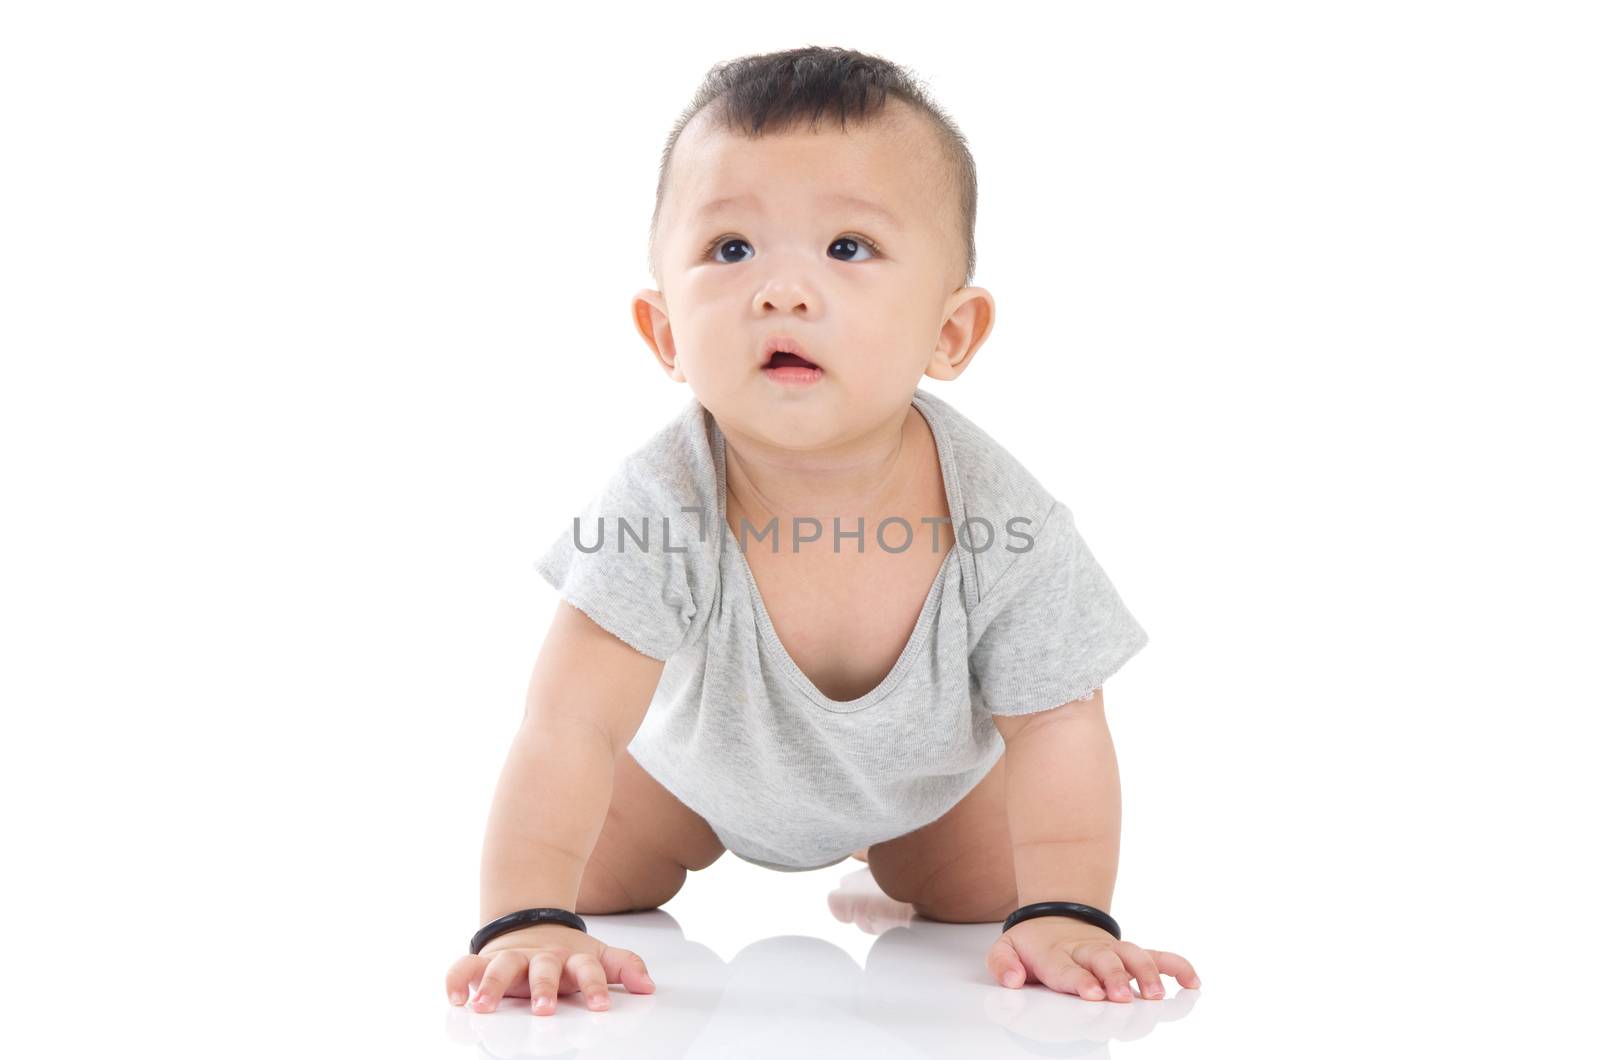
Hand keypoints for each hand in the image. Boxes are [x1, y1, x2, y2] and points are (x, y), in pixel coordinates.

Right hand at [444, 922, 654, 1014]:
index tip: (600, 1006)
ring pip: (501, 966)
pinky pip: (465, 966)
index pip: (586, 969)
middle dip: (543, 988)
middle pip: (542, 968)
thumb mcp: (597, 955)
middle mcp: (540, 956)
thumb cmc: (565, 952)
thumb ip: (623, 968)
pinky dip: (457, 979)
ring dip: (492, 985)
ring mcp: (512, 957)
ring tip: (484, 1006)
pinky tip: (456, 997)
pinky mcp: (485, 960)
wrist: (532, 921)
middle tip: (544, 1009)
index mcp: (571, 957)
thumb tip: (648, 987)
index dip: (594, 986)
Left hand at [986, 916, 1199, 1001]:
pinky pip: (1157, 955)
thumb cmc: (1033, 945)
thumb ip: (1003, 964)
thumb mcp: (1006, 949)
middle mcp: (1088, 950)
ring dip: (1147, 973)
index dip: (1080, 980)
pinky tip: (1192, 983)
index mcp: (1056, 953)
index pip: (1068, 968)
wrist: (1054, 917)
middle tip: (1122, 997)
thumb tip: (1013, 980)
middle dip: (1116, 978)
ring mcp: (1111, 949)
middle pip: (1104, 961)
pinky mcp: (1129, 952)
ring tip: (1157, 994)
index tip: (1092, 993)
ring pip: (1133, 955)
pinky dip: (1176, 966)